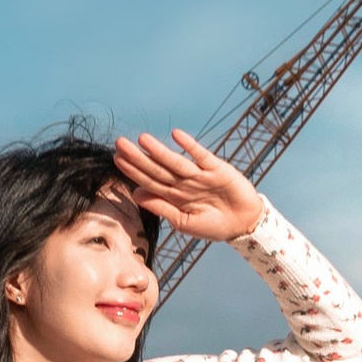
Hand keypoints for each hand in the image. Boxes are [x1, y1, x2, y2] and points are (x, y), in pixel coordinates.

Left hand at [112, 126, 266, 243]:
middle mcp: (183, 183)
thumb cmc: (214, 225)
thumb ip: (162, 208)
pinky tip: (177, 136)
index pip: (149, 181)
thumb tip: (136, 195)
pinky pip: (201, 156)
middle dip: (139, 158)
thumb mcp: (184, 222)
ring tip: (142, 139)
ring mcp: (199, 175)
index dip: (133, 171)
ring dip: (159, 151)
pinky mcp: (217, 169)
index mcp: (174, 196)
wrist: (244, 224)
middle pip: (157, 169)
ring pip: (175, 162)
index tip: (117, 159)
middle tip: (119, 143)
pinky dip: (190, 146)